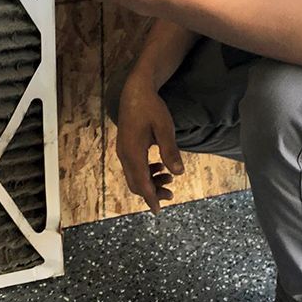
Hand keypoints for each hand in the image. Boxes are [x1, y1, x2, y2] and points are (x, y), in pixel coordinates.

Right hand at [115, 77, 184, 215]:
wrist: (135, 91)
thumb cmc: (151, 107)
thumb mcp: (164, 127)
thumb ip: (170, 150)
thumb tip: (179, 173)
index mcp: (133, 151)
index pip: (141, 182)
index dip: (150, 198)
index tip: (158, 211)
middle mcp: (124, 154)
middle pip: (136, 183)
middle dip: (152, 192)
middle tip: (171, 194)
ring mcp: (123, 150)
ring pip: (134, 176)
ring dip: (150, 182)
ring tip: (168, 179)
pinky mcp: (125, 146)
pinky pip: (133, 167)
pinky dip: (145, 172)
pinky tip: (159, 167)